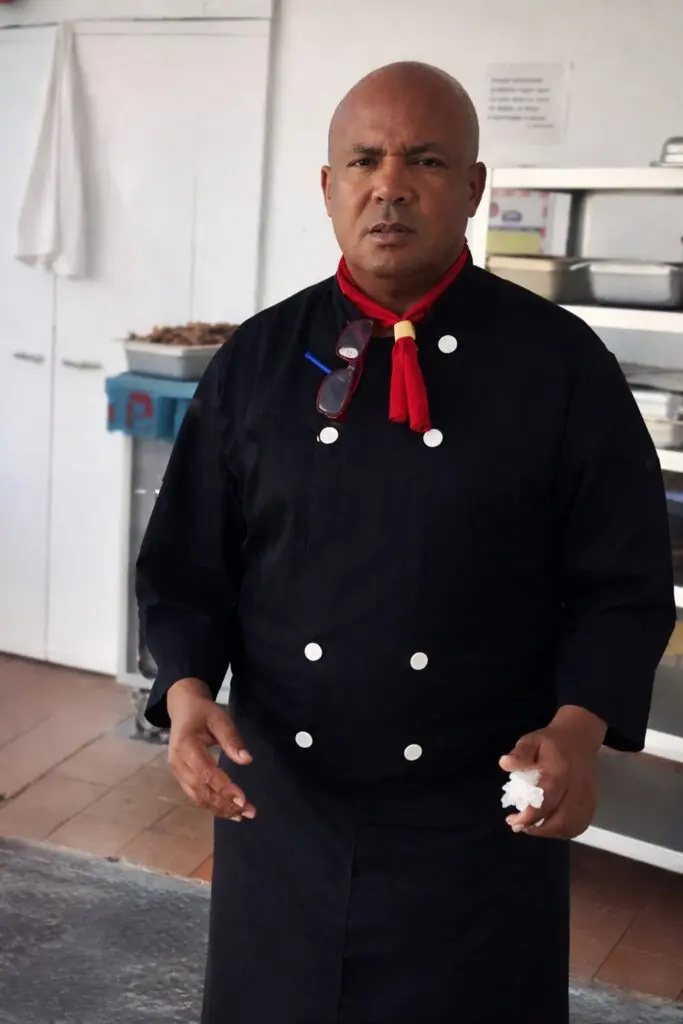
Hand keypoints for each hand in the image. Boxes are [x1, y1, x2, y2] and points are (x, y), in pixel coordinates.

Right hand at [166, 678, 256, 821]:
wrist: (182, 709)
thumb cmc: (202, 712)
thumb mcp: (219, 718)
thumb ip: (231, 738)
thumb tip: (246, 760)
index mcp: (185, 746)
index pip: (205, 773)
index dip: (223, 788)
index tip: (243, 799)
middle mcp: (178, 763)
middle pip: (201, 790)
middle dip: (225, 804)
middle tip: (249, 812)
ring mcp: (177, 772)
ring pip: (198, 797)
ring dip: (220, 809)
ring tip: (243, 815)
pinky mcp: (182, 778)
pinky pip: (196, 796)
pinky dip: (213, 806)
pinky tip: (230, 812)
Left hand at [499, 706, 605, 839]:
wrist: (579, 739)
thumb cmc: (551, 742)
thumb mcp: (532, 740)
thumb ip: (520, 753)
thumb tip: (504, 763)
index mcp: (560, 772)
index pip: (545, 801)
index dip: (528, 816)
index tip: (512, 820)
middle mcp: (576, 788)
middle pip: (560, 820)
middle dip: (537, 829)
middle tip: (518, 826)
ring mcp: (586, 797)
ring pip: (571, 826)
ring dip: (549, 833)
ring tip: (531, 828)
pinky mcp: (591, 803)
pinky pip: (579, 826)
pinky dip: (563, 832)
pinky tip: (549, 827)